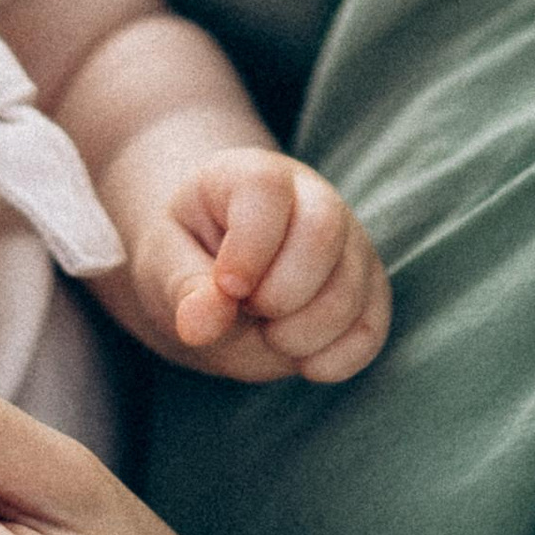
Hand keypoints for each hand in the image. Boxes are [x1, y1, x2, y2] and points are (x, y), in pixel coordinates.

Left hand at [132, 149, 389, 383]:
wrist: (218, 276)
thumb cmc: (187, 259)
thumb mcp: (162, 266)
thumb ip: (182, 290)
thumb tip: (201, 324)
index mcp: (251, 175)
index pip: (267, 190)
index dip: (248, 248)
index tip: (227, 287)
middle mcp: (312, 196)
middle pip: (323, 232)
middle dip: (279, 295)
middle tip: (248, 311)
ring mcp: (350, 241)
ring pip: (352, 288)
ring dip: (303, 334)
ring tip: (268, 332)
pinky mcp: (370, 287)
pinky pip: (372, 328)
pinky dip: (336, 358)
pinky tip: (301, 358)